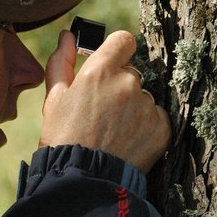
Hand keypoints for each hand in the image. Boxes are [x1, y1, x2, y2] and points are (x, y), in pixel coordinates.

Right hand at [40, 30, 170, 172]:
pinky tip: (127, 142)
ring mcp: (146, 105)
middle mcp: (127, 83)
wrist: (83, 180)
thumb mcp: (55, 99)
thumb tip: (67, 36)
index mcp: (100, 71)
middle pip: (131, 73)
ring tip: (112, 133)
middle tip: (102, 114)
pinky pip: (155, 118)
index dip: (117, 51)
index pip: (123, 40)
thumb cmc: (63, 139)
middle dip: (119, 88)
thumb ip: (62, 62)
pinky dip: (145, 128)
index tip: (111, 66)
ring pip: (142, 98)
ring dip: (132, 110)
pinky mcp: (161, 127)